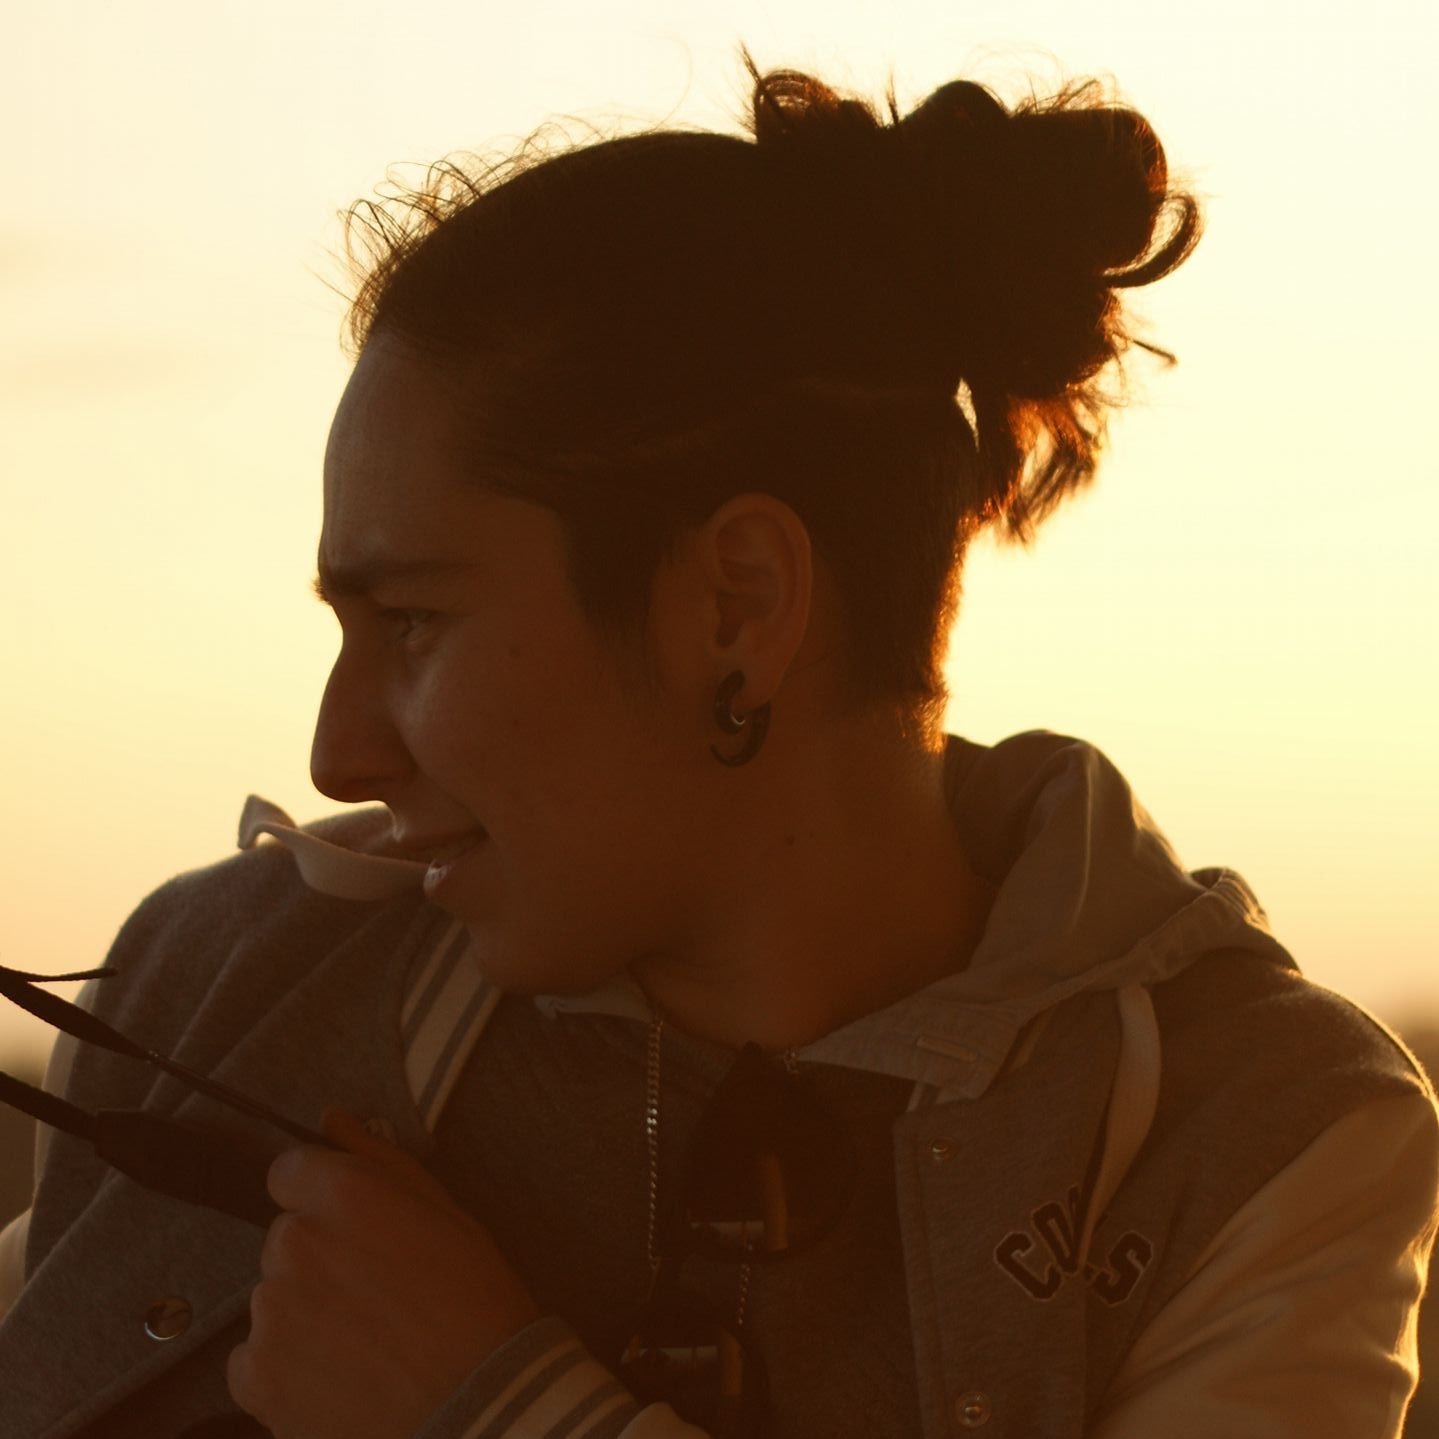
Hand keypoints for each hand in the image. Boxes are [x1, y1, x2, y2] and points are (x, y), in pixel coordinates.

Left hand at [227, 1105, 542, 1438]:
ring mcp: (271, 1311)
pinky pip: (253, 1358)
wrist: (477, 1410)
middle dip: (318, 1258)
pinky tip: (338, 1379)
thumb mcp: (448, 1214)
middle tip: (373, 1295)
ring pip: (273, 1297)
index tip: (350, 1227)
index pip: (288, 1171)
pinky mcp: (255, 1375)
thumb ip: (380, 1159)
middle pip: (285, 1238)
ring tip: (363, 1344)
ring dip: (304, 1313)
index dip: (319, 1197)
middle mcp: (299, 1243)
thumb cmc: (476, 1305)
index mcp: (349, 1194)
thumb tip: (332, 1118)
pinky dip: (286, 1369)